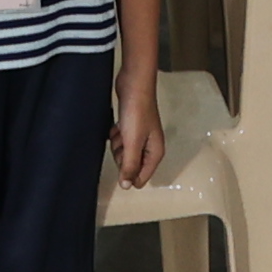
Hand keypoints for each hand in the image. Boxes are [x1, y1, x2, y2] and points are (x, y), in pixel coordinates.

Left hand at [110, 68, 163, 189]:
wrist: (133, 84)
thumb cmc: (136, 113)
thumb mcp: (133, 142)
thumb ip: (130, 165)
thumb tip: (127, 187)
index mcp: (155, 153)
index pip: (141, 178)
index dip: (129, 174)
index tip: (123, 160)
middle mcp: (149, 147)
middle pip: (130, 166)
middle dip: (122, 156)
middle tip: (123, 141)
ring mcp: (140, 137)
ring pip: (123, 153)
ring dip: (118, 143)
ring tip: (121, 129)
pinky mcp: (130, 127)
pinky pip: (120, 140)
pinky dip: (116, 134)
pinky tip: (118, 124)